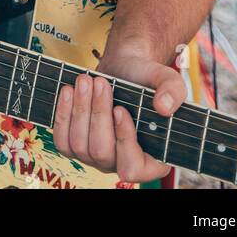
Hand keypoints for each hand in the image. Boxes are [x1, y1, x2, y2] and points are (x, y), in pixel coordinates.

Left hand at [51, 42, 186, 183]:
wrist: (122, 68)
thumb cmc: (146, 78)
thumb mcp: (166, 78)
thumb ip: (173, 90)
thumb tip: (164, 107)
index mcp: (151, 160)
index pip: (133, 168)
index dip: (125, 141)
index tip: (120, 109)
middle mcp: (122, 164)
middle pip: (102, 153)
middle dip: (98, 115)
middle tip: (101, 83)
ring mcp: (97, 158)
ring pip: (80, 146)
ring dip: (80, 110)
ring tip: (85, 80)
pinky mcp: (76, 146)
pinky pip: (63, 141)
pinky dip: (63, 114)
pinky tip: (68, 90)